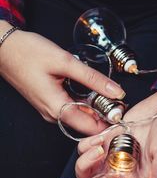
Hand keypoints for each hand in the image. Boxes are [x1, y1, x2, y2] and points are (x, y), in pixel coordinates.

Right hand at [0, 21, 124, 134]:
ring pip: (79, 117)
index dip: (109, 123)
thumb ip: (93, 79)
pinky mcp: (49, 103)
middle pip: (86, 124)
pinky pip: (71, 110)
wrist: (4, 49)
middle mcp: (53, 115)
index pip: (90, 128)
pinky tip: (93, 93)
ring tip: (110, 96)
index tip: (124, 112)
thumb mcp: (65, 62)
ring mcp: (50, 110)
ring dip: (95, 109)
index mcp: (57, 108)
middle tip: (120, 101)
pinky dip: (85, 104)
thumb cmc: (29, 53)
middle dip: (104, 116)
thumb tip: (117, 92)